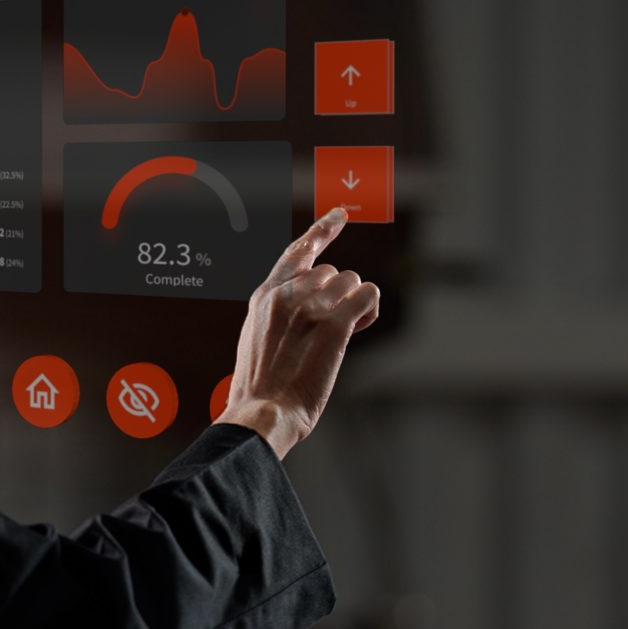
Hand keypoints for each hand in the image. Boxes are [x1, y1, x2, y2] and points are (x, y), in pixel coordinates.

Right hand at [216, 207, 379, 458]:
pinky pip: (368, 295)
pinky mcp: (334, 324)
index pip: (297, 252)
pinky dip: (370, 310)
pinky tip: (358, 329)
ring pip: (352, 281)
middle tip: (334, 328)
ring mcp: (309, 307)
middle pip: (332, 272)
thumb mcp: (257, 340)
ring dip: (354, 305)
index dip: (321, 231)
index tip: (339, 215)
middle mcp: (286, 294)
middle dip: (339, 297)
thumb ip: (279, 315)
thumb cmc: (261, 388)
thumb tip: (314, 309)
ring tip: (342, 334)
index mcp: (264, 297)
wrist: (261, 413)